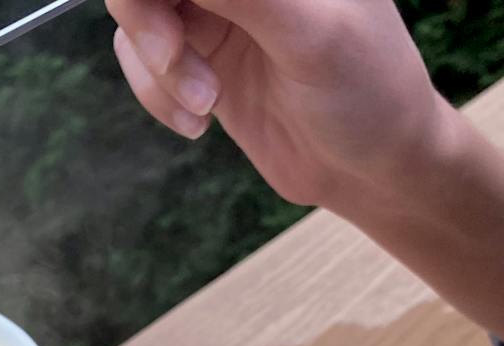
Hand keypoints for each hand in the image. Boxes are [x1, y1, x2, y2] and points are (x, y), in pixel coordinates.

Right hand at [106, 0, 441, 210]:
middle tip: (170, 59)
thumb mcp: (308, 34)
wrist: (370, 166)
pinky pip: (147, 64)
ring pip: (140, 20)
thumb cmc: (366, 90)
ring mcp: (222, 11)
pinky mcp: (203, 58)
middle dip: (147, 22)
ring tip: (206, 106)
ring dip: (159, 70)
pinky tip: (199, 123)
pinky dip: (157, 96)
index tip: (169, 37)